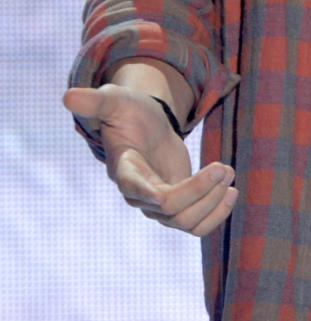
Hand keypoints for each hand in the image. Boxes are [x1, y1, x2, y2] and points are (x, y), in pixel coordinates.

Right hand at [63, 84, 237, 235]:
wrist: (145, 123)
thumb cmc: (129, 111)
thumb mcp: (114, 101)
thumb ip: (95, 101)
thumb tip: (67, 95)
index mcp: (126, 170)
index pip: (135, 190)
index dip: (148, 194)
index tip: (163, 195)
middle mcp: (141, 194)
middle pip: (170, 209)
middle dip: (200, 191)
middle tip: (225, 167)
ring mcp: (160, 204)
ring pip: (186, 222)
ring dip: (212, 203)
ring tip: (229, 173)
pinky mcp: (178, 204)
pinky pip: (196, 225)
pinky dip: (216, 215)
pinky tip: (232, 193)